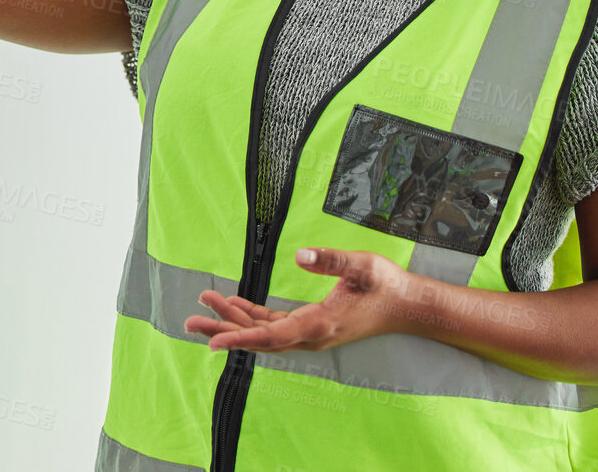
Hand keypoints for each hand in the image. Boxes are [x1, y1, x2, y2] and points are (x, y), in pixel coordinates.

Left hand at [183, 247, 409, 352]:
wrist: (407, 306)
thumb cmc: (385, 285)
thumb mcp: (361, 266)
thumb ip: (331, 260)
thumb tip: (300, 255)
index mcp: (319, 325)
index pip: (271, 335)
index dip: (240, 337)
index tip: (213, 343)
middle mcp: (310, 336)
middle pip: (258, 338)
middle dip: (223, 329)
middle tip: (190, 322)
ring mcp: (309, 334)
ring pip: (263, 333)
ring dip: (232, 322)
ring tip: (201, 309)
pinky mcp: (311, 326)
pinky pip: (273, 326)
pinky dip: (251, 317)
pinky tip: (234, 304)